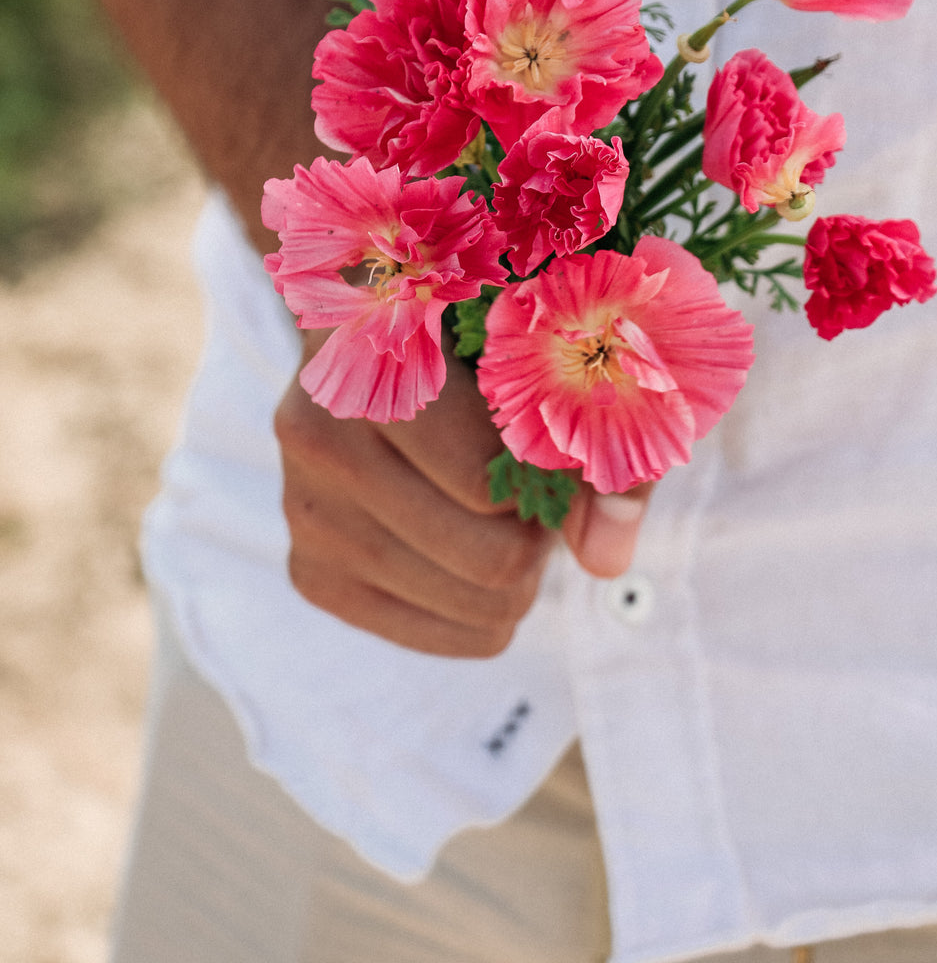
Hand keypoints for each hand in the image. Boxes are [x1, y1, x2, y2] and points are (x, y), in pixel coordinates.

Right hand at [275, 331, 651, 656]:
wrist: (381, 335)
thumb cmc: (480, 328)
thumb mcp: (548, 346)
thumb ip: (595, 441)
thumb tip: (606, 560)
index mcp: (371, 359)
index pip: (491, 481)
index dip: (556, 476)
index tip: (560, 441)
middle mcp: (318, 434)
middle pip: (492, 559)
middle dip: (542, 533)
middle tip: (544, 487)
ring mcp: (305, 508)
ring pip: (474, 604)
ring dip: (520, 569)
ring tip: (510, 508)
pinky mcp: (310, 569)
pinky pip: (443, 635)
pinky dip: (488, 608)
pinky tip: (479, 545)